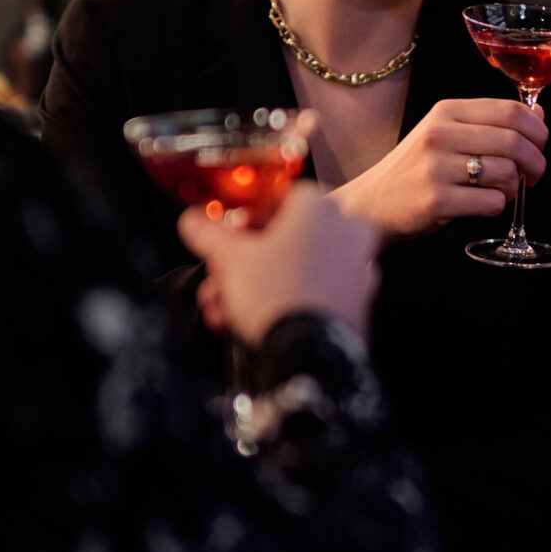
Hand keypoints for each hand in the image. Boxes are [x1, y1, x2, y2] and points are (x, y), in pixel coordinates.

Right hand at [181, 187, 378, 342]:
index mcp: (318, 208)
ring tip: (223, 308)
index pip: (277, 200)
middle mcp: (346, 231)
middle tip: (219, 280)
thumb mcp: (231, 258)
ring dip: (254, 286)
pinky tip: (250, 320)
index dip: (245, 221)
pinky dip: (283, 302)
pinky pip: (313, 293)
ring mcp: (357, 267)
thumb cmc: (275, 294)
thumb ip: (209, 233)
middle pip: (284, 239)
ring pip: (296, 269)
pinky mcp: (358, 300)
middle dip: (242, 262)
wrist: (310, 351)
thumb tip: (192, 221)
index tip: (226, 239)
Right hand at [331, 97, 545, 238]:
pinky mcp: (436, 200)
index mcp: (446, 112)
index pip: (510, 111)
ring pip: (507, 174)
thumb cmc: (414, 170)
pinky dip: (497, 207)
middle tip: (534, 176)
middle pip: (514, 142)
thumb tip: (539, 114)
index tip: (540, 146)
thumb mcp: (446, 134)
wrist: (371, 204)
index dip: (537, 130)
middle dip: (536, 163)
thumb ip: (490, 123)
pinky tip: (481, 205)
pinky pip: (492, 202)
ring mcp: (436, 167)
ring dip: (514, 188)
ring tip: (499, 192)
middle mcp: (440, 134)